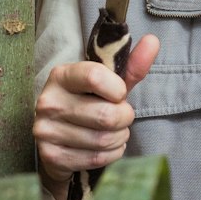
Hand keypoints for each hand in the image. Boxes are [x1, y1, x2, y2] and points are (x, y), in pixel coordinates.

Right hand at [33, 33, 159, 199]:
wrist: (61, 140)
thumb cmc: (90, 104)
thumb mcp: (109, 84)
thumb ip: (131, 66)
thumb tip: (153, 41)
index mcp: (61, 76)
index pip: (95, 76)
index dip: (117, 89)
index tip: (119, 94)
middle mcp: (49, 102)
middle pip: (106, 115)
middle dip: (124, 118)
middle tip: (121, 117)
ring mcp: (46, 130)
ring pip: (104, 139)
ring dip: (120, 137)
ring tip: (114, 132)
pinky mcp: (52, 156)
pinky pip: (97, 158)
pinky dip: (111, 154)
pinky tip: (104, 147)